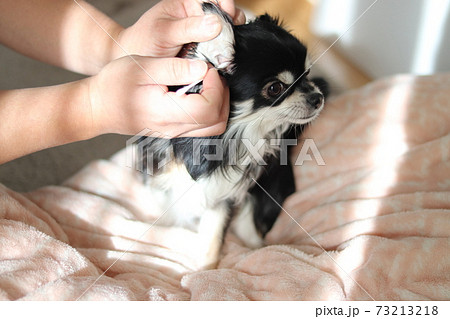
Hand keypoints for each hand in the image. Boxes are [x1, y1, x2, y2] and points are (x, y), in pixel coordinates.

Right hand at [87, 55, 228, 137]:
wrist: (98, 108)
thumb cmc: (114, 86)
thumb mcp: (142, 67)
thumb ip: (174, 68)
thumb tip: (202, 69)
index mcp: (166, 114)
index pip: (208, 108)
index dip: (216, 87)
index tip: (208, 69)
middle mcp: (174, 129)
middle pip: (217, 121)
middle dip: (222, 94)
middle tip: (211, 75)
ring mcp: (175, 133)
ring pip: (214, 128)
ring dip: (219, 104)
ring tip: (208, 83)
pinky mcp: (175, 132)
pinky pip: (204, 127)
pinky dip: (211, 111)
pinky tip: (200, 93)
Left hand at [112, 0, 245, 59]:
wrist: (140, 65)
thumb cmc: (146, 42)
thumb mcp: (164, 32)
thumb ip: (189, 28)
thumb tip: (216, 24)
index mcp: (189, 2)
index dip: (225, 4)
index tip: (228, 15)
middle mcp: (200, 15)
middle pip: (226, 14)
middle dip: (231, 24)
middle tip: (230, 36)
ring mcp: (206, 34)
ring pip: (229, 32)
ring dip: (231, 40)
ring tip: (227, 48)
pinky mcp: (210, 51)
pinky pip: (225, 49)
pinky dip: (227, 53)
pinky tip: (224, 58)